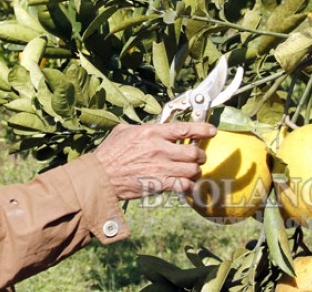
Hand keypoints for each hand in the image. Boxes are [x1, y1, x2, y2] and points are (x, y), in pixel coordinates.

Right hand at [94, 122, 215, 200]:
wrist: (100, 177)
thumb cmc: (109, 153)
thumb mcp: (124, 131)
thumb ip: (143, 128)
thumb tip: (155, 127)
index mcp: (151, 132)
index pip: (185, 128)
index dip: (203, 129)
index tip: (211, 130)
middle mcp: (159, 149)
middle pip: (194, 152)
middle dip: (200, 155)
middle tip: (198, 157)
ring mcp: (161, 168)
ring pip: (193, 170)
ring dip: (195, 171)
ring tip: (191, 171)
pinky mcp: (159, 185)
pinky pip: (185, 186)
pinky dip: (188, 186)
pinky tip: (185, 184)